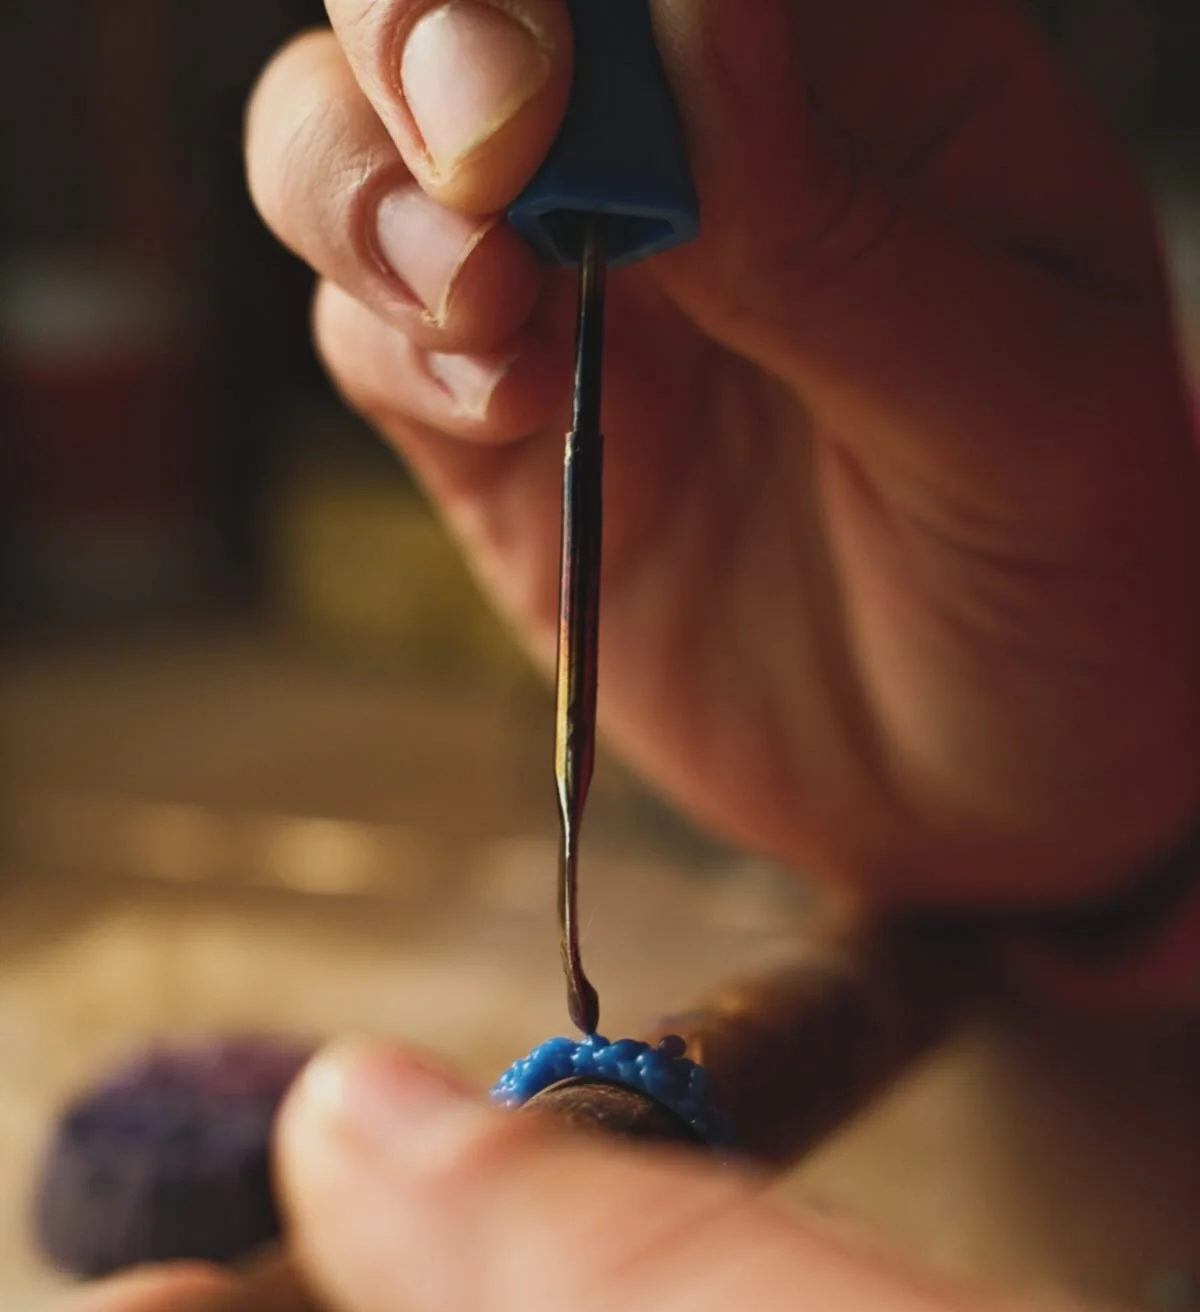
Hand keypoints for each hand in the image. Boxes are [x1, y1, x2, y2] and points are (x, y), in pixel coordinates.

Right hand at [245, 0, 1199, 909]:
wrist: (983, 786)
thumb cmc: (1063, 578)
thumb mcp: (1020, 411)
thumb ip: (849, 241)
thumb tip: (697, 32)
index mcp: (865, 79)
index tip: (572, 76)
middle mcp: (688, 150)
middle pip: (476, 6)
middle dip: (423, 30)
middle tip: (484, 142)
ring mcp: (575, 287)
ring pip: (355, 141)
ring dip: (363, 184)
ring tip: (476, 295)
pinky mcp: (491, 431)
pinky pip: (374, 341)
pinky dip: (396, 348)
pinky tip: (505, 404)